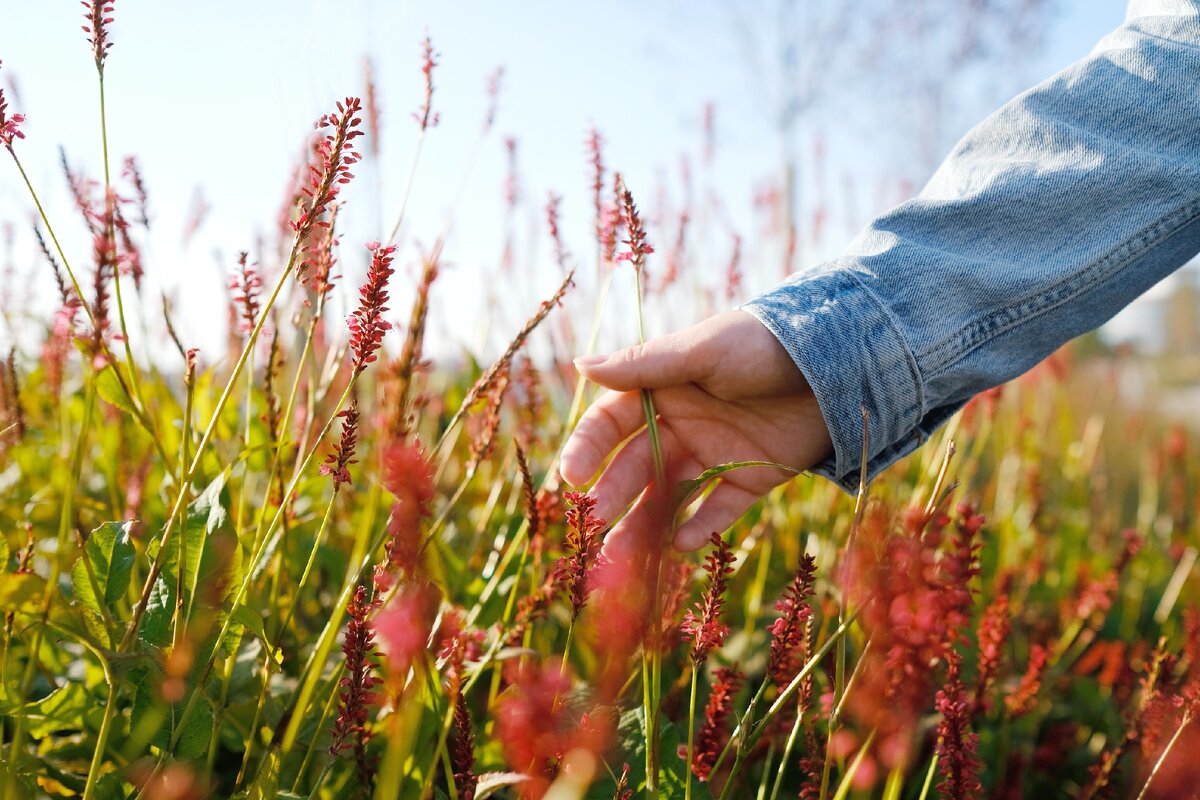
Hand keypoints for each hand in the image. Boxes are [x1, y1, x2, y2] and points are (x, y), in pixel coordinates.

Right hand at [560, 310, 833, 553]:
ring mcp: (714, 453)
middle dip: (615, 493)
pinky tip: (681, 545)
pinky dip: (700, 526)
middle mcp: (682, 424)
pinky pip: (718, 507)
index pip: (612, 423)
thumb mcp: (702, 350)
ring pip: (670, 495)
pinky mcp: (750, 477)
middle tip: (597, 522)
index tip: (573, 478)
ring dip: (645, 523)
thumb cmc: (763, 344)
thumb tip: (579, 366)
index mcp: (662, 389)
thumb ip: (645, 365)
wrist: (839, 360)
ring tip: (622, 558)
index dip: (589, 449)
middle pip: (638, 465)